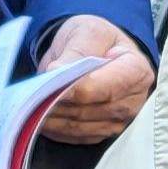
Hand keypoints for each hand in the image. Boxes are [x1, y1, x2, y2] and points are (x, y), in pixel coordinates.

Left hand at [33, 14, 155, 141]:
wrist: (96, 50)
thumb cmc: (95, 39)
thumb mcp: (88, 32)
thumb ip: (77, 51)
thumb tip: (57, 72)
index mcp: (137, 71)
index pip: (105, 89)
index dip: (76, 90)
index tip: (51, 84)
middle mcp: (133, 100)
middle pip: (89, 110)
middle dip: (58, 103)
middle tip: (31, 95)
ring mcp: (120, 121)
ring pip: (79, 126)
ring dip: (52, 118)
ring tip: (30, 105)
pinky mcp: (103, 132)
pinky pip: (75, 136)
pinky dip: (55, 129)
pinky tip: (40, 117)